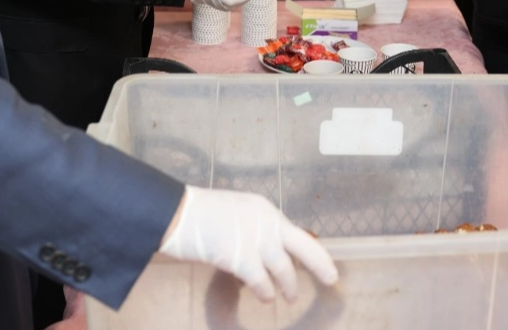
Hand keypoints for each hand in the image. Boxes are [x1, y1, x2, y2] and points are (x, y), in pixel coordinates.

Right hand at [161, 187, 337, 302]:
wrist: (175, 212)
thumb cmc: (198, 214)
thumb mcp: (234, 213)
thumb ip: (251, 229)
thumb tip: (263, 250)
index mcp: (263, 209)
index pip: (293, 232)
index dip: (308, 249)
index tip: (317, 259)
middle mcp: (265, 221)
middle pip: (303, 245)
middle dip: (320, 264)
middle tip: (331, 278)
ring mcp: (254, 239)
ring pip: (284, 267)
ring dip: (289, 285)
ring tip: (290, 297)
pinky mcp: (239, 257)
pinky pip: (261, 280)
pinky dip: (265, 291)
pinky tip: (266, 298)